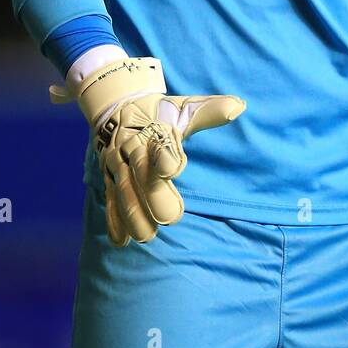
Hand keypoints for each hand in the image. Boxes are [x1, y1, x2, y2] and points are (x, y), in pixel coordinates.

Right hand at [52, 56, 244, 245]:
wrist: (118, 107)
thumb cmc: (161, 113)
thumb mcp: (185, 108)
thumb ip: (210, 111)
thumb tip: (239, 107)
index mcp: (152, 129)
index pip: (159, 144)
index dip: (164, 156)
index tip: (172, 169)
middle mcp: (130, 146)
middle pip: (139, 172)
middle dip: (151, 195)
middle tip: (169, 218)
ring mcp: (117, 164)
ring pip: (123, 189)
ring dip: (132, 213)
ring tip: (146, 236)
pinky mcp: (108, 178)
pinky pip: (110, 199)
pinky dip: (113, 219)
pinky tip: (121, 241)